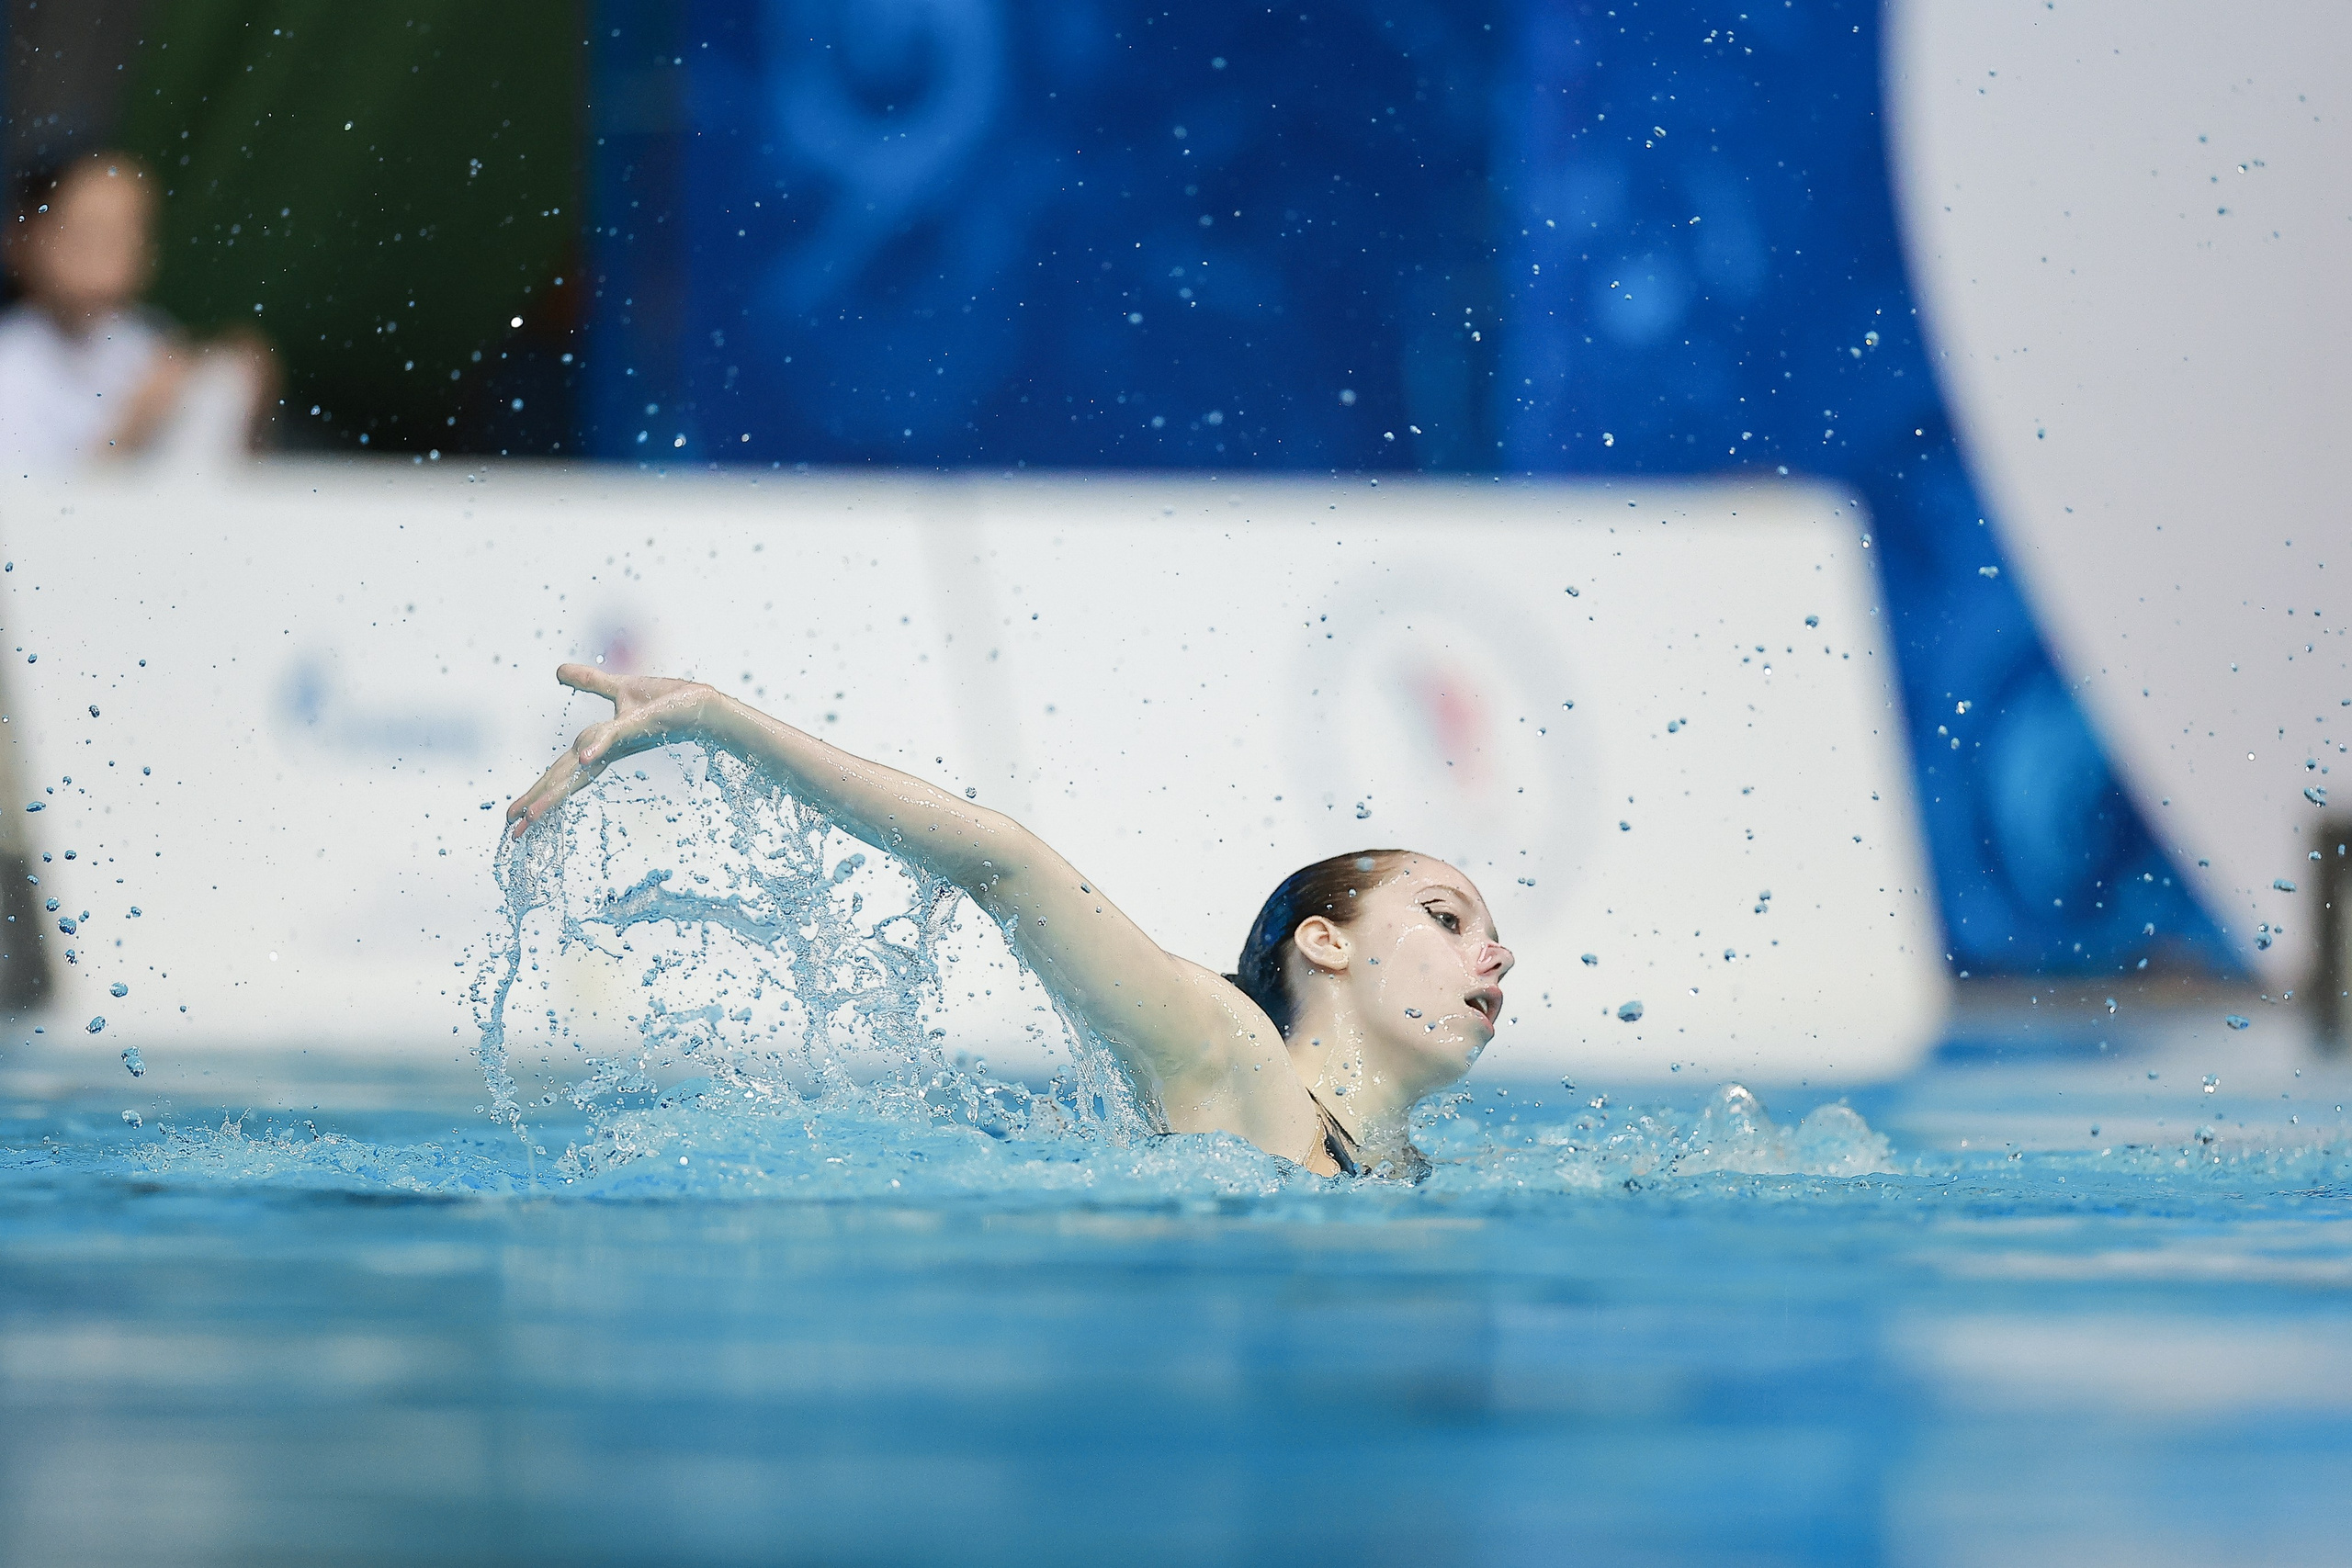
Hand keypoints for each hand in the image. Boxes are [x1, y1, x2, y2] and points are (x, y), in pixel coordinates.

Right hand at [506, 664, 717, 837]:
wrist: (700, 701)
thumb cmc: (666, 701)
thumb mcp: (619, 688)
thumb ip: (590, 681)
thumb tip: (559, 671)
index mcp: (600, 746)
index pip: (562, 772)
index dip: (538, 792)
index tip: (515, 817)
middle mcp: (607, 750)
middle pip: (565, 778)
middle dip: (538, 802)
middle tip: (513, 831)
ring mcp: (620, 740)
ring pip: (581, 765)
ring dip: (555, 789)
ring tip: (531, 814)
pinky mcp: (637, 725)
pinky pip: (612, 736)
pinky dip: (597, 746)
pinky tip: (582, 758)